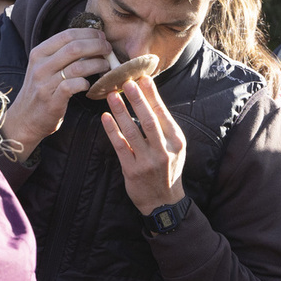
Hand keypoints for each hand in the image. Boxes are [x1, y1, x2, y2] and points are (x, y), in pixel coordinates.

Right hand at [0, 27, 111, 159]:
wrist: (25, 118)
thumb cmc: (41, 90)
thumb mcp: (44, 67)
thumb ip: (62, 54)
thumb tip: (90, 40)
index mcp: (39, 53)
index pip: (67, 35)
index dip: (88, 33)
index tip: (101, 36)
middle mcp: (41, 66)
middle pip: (75, 48)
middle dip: (97, 46)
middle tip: (108, 49)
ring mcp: (45, 84)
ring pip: (78, 67)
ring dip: (97, 64)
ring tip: (106, 66)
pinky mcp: (52, 100)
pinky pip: (74, 86)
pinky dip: (86, 83)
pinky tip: (89, 84)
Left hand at [101, 77, 186, 213]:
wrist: (163, 201)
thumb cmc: (168, 169)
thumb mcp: (175, 147)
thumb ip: (164, 126)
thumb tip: (150, 98)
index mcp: (176, 141)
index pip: (162, 113)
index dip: (152, 95)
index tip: (143, 78)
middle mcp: (163, 150)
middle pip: (148, 120)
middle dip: (137, 99)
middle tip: (126, 82)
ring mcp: (147, 161)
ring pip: (132, 131)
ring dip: (121, 112)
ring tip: (112, 96)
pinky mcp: (132, 170)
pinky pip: (120, 146)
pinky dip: (112, 131)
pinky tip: (105, 118)